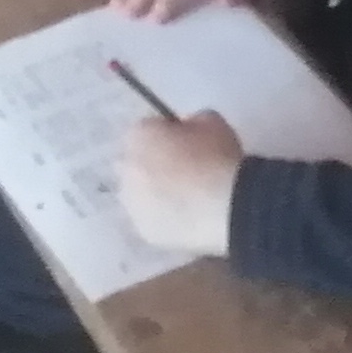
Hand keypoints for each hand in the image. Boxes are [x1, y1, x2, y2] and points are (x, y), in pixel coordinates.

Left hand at [117, 110, 243, 255]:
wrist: (226, 207)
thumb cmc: (218, 157)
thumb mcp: (211, 121)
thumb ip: (192, 121)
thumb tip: (189, 130)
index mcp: (137, 136)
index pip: (147, 129)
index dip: (168, 134)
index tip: (188, 141)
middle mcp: (125, 169)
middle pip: (137, 162)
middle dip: (155, 164)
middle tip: (186, 170)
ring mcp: (132, 203)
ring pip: (141, 194)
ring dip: (156, 193)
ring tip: (187, 198)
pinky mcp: (144, 231)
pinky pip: (152, 218)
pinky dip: (165, 217)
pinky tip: (188, 217)